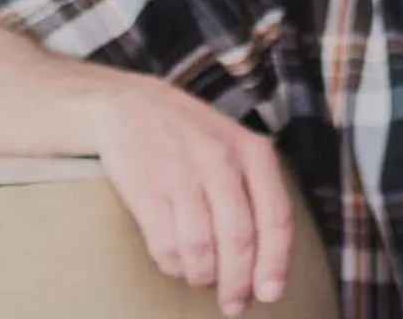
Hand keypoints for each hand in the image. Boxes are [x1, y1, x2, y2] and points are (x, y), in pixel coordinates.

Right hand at [88, 76, 295, 313]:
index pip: (275, 218)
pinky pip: (166, 246)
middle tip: (233, 304)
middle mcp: (220, 160)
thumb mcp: (235, 147)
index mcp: (252, 151)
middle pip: (238, 240)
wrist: (127, 104)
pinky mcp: (146, 187)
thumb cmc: (190, 135)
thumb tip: (268, 267)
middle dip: (237, 283)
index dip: (275, 264)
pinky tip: (176, 260)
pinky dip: (173, 265)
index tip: (269, 294)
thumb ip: (257, 195)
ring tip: (201, 277)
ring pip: (201, 249)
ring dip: (202, 276)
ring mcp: (180, 172)